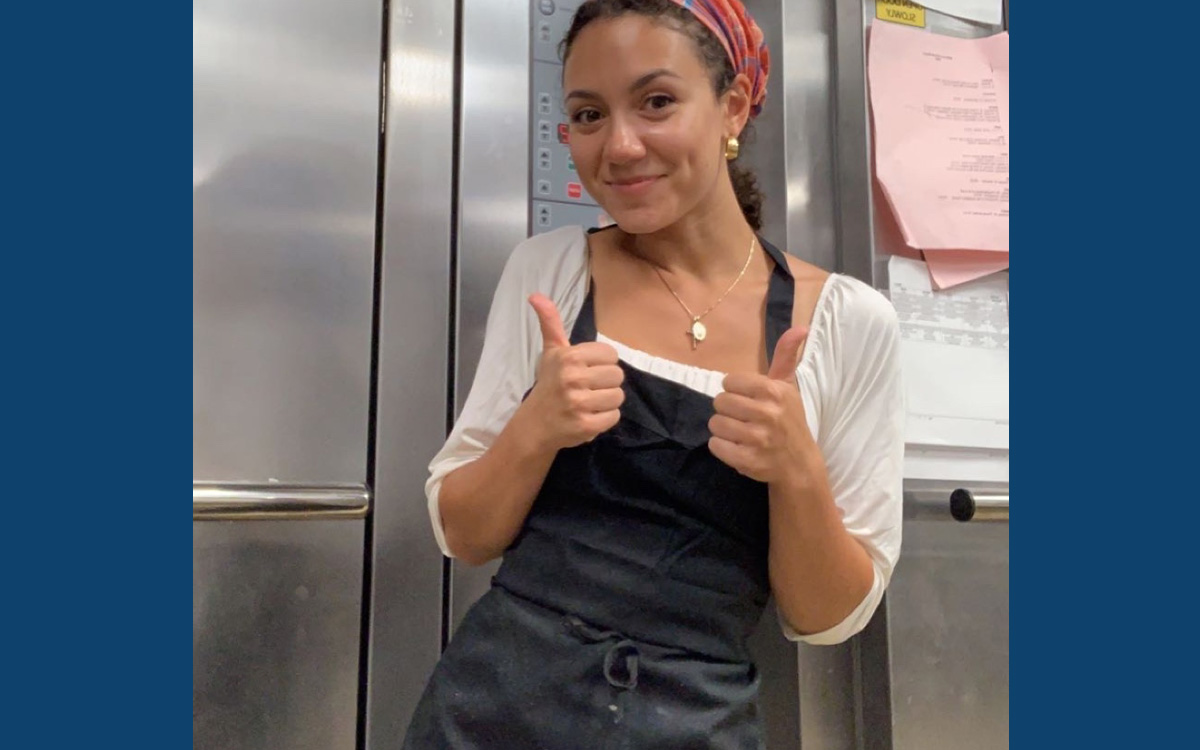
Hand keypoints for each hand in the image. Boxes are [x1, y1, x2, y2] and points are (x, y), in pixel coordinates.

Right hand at [524, 294, 624, 449]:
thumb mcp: (551, 352)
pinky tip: (588, 416)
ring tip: (588, 403)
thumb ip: (550, 323)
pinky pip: (614, 416)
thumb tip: (535, 295)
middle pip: (617, 376)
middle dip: (605, 384)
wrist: (534, 424)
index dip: (602, 364)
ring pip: (618, 397)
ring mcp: (579, 403)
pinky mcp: (585, 425)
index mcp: (569, 357)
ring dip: (606, 402)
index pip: (611, 355)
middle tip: (587, 389)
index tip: (586, 371)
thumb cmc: (548, 384)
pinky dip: (604, 419)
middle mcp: (573, 378)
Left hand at [708, 327, 813, 482]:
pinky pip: (715, 445)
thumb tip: (801, 327)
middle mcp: (767, 413)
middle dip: (728, 410)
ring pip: (715, 424)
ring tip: (740, 433)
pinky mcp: (747, 460)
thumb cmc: (790, 421)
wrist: (800, 464)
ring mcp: (757, 439)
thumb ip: (786, 356)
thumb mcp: (789, 387)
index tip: (748, 400)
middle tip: (743, 418)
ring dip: (723, 429)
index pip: (729, 381)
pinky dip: (721, 447)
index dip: (735, 391)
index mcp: (774, 391)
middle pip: (719, 402)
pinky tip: (737, 447)